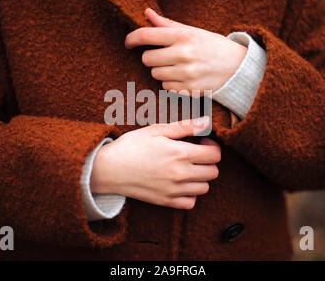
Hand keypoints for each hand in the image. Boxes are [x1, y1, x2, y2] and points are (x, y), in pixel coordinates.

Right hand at [91, 116, 220, 209]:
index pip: (215, 155)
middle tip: (195, 154)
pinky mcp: (166, 202)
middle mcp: (181, 174)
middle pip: (213, 172)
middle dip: (208, 161)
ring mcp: (174, 190)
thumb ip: (185, 126)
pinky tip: (181, 183)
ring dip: (201, 177)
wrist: (109, 169)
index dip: (212, 146)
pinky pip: (191, 202)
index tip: (202, 142)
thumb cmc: (131, 146)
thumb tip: (207, 121)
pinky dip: (190, 194)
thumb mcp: (157, 130)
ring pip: (204, 188)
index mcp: (180, 153)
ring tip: (187, 168)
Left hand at [125, 8, 246, 95]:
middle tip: (163, 55)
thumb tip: (147, 13)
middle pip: (147, 59)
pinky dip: (170, 83)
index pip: (145, 35)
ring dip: (161, 71)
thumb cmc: (211, 46)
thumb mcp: (192, 31)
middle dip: (151, 57)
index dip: (132, 39)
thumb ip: (167, 24)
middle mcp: (183, 54)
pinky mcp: (189, 89)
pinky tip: (183, 77)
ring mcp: (186, 74)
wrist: (237, 66)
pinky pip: (166, 87)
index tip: (128, 42)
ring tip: (176, 66)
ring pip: (155, 74)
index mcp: (182, 36)